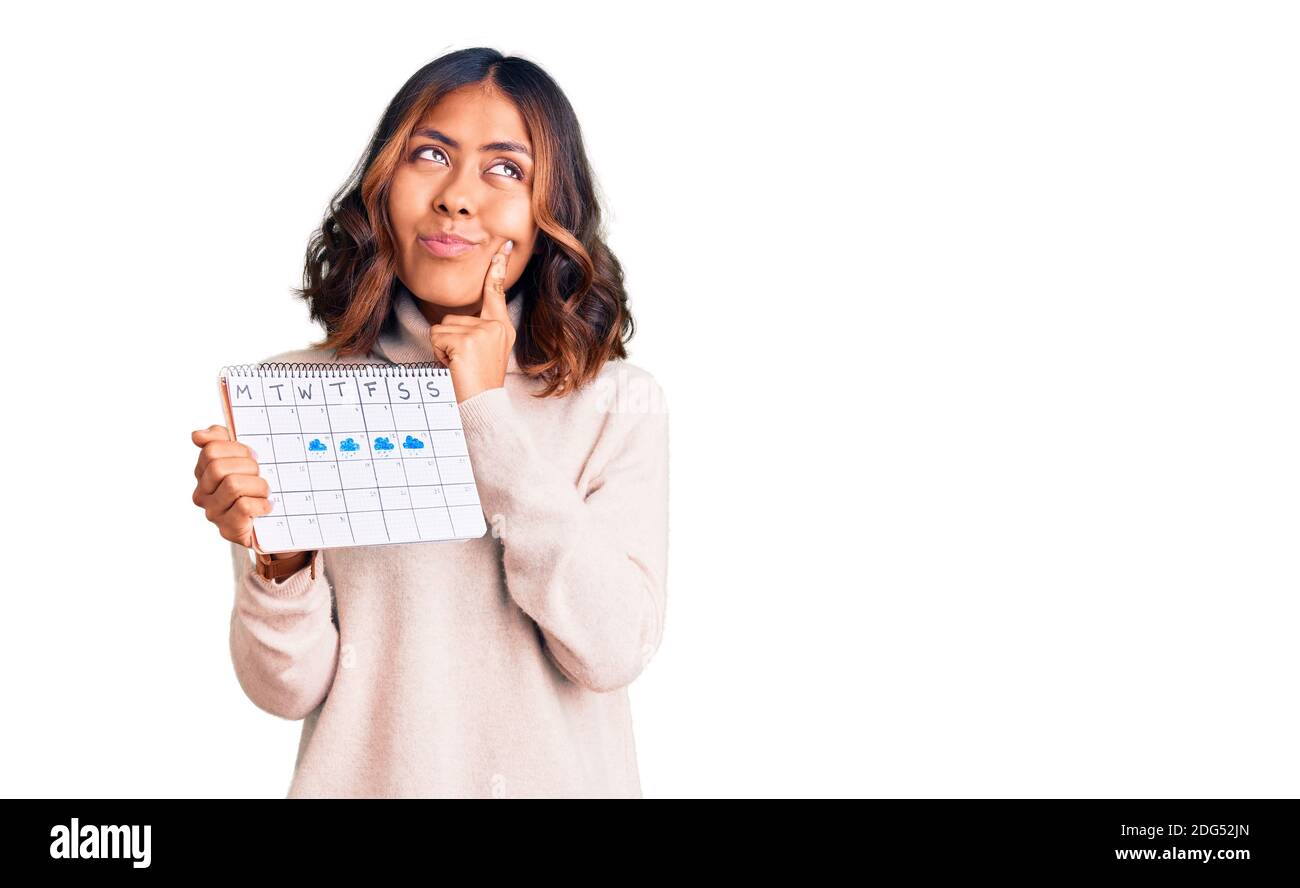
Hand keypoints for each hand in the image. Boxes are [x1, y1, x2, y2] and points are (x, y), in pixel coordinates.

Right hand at [191, 424, 301, 553]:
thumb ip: (220, 440)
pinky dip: (262, 504)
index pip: (211, 450)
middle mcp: (203, 494)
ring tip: (265, 491)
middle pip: (219, 468)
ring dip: (258, 485)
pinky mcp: (228, 528)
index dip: (237, 449)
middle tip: (260, 474)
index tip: (252, 456)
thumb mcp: (241, 459)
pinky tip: (267, 506)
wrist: (270, 523)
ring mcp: (214, 513)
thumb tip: (198, 435)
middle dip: (248, 466)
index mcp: (203, 473)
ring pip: (233, 485)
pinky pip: (244, 506)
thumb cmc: (255, 488)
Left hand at [428, 235, 516, 402]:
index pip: (496, 292)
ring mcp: (482, 333)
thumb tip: (454, 323)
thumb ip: (478, 331)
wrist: (483, 405)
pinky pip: (436, 337)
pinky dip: (438, 354)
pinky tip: (454, 366)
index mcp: (502, 328)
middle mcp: (495, 327)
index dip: (498, 268)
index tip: (502, 247)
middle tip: (463, 362)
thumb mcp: (485, 351)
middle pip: (452, 317)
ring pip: (441, 327)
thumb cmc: (479, 382)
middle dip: (449, 340)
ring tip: (458, 365)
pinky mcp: (466, 341)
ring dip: (443, 348)